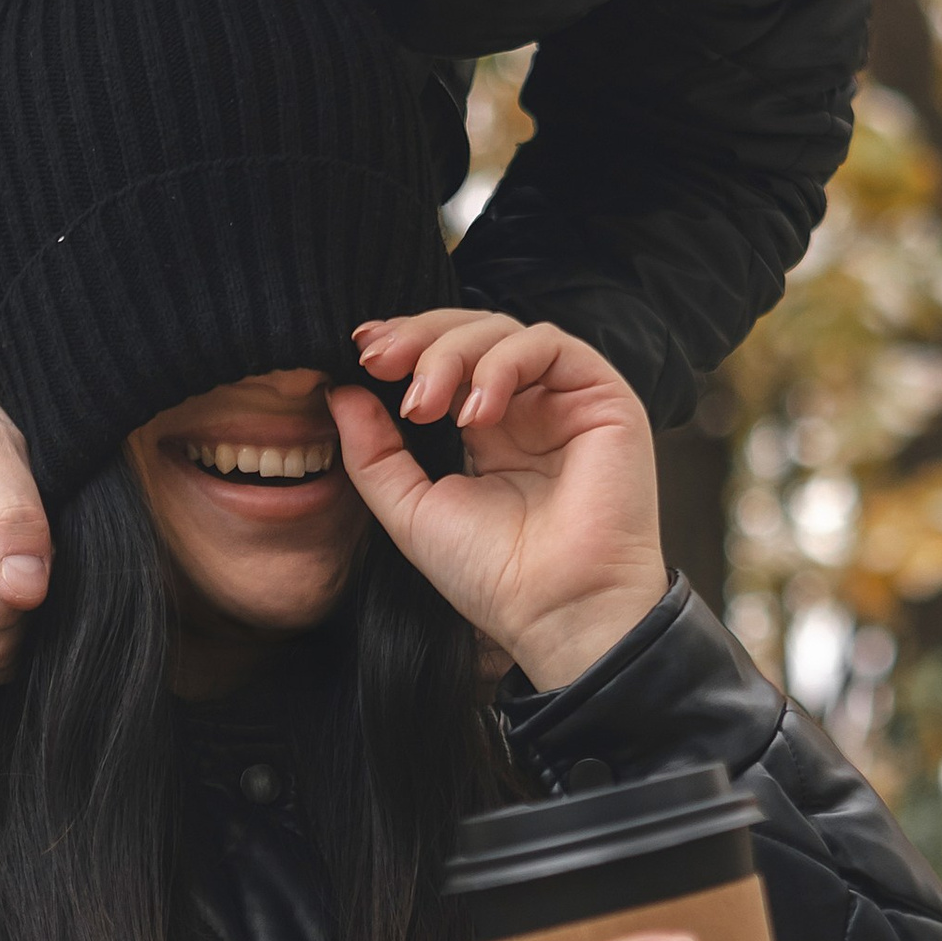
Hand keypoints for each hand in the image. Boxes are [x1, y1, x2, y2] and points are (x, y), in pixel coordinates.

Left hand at [329, 312, 670, 690]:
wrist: (556, 610)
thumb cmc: (492, 575)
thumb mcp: (410, 509)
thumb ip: (374, 452)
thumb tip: (340, 391)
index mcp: (485, 431)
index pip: (443, 360)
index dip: (403, 345)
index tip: (361, 355)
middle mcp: (526, 409)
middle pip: (469, 333)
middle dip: (418, 339)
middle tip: (380, 362)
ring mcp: (563, 400)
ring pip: (503, 330)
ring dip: (452, 353)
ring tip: (425, 404)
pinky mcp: (601, 396)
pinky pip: (548, 345)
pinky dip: (502, 364)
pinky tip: (477, 412)